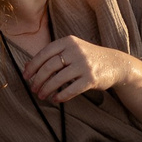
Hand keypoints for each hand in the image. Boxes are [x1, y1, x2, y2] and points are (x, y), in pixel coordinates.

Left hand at [20, 35, 141, 126]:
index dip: (33, 66)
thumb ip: (51, 56)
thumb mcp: (71, 51)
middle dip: (38, 80)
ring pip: (58, 79)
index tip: (26, 77)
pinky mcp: (91, 78)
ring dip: (47, 89)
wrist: (115, 63)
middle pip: (49, 67)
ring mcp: (84, 64)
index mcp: (68, 41)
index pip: (44, 53)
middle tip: (33, 89)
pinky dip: (61, 96)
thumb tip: (26, 67)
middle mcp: (76, 51)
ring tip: (42, 96)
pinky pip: (71, 89)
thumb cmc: (87, 58)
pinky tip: (56, 99)